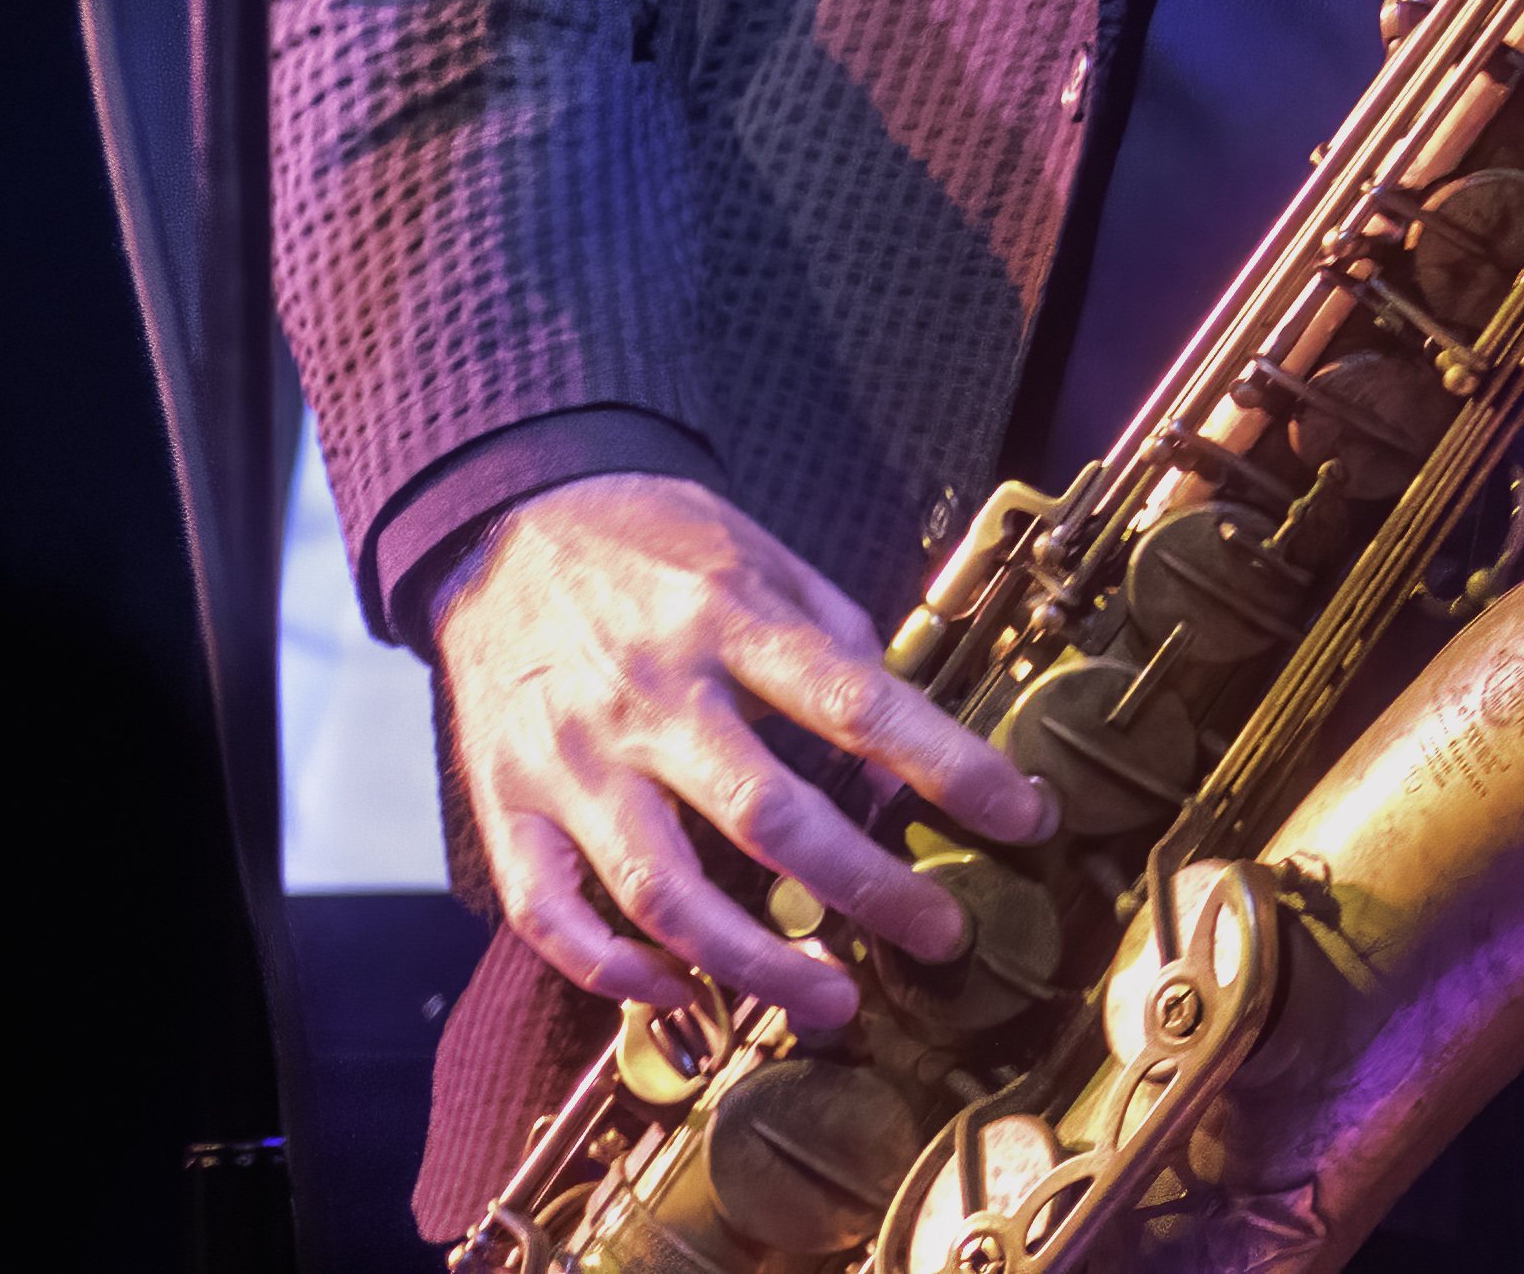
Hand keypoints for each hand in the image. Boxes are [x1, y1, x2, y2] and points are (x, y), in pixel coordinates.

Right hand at [425, 471, 1056, 1026]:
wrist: (510, 523)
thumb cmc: (658, 546)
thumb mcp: (765, 560)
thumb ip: (836, 647)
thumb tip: (900, 757)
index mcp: (728, 619)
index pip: (859, 705)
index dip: (949, 767)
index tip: (1022, 815)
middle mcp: (649, 695)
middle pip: (768, 816)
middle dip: (865, 890)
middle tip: (940, 937)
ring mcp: (567, 760)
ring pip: (663, 890)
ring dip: (752, 962)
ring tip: (830, 1001)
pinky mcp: (501, 805)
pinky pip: (552, 914)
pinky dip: (613, 970)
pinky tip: (679, 995)